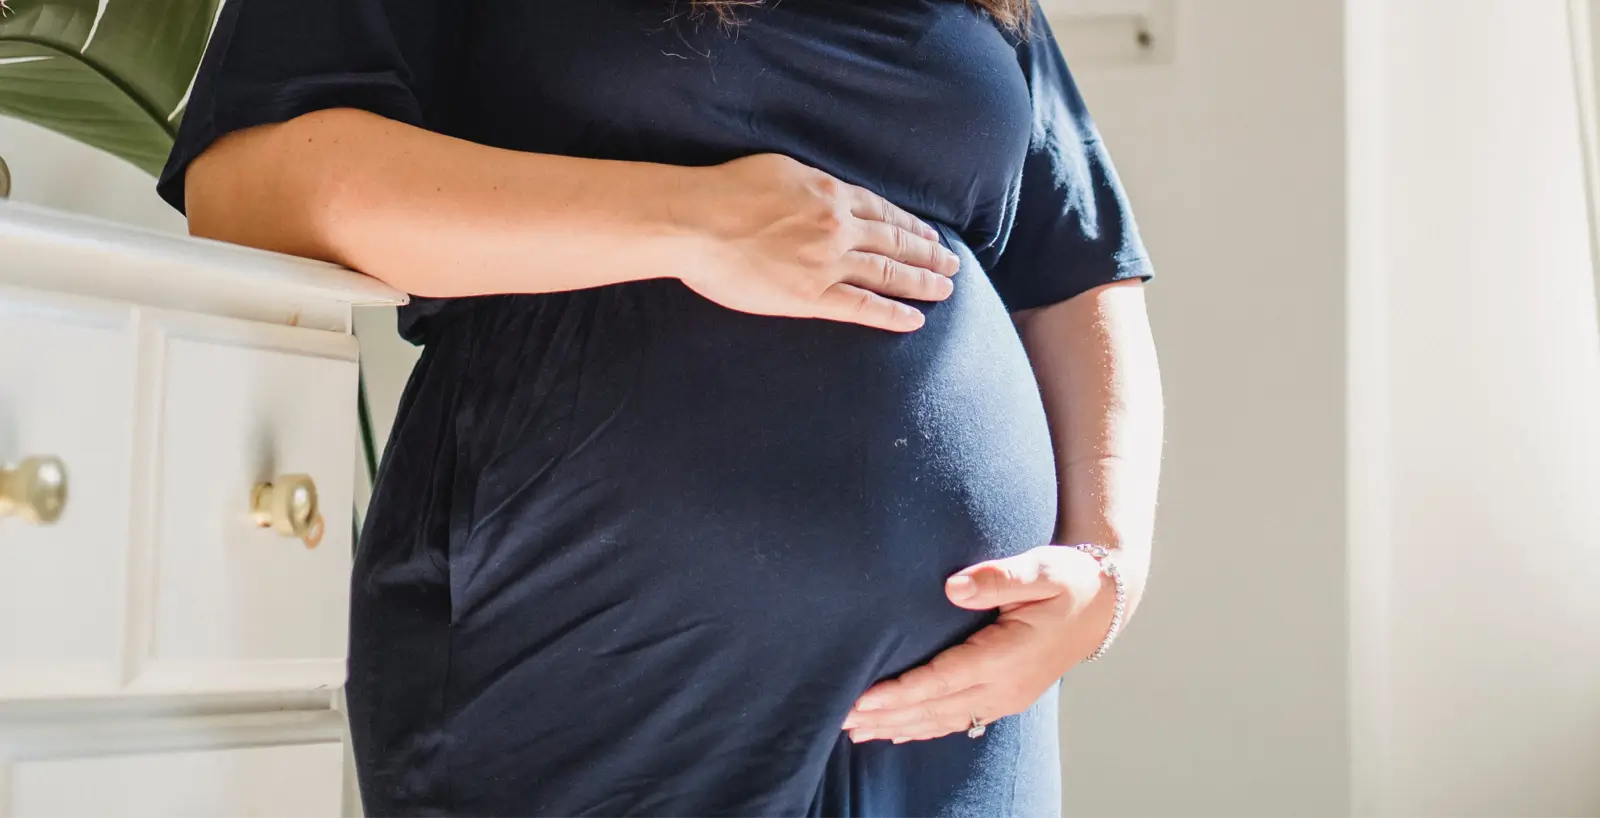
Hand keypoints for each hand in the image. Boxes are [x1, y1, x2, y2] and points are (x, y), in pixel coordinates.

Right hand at [677, 154, 961, 331]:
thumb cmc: (726, 190)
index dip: (910, 225)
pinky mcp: (810, 295)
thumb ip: (811, 184)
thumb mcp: (780, 168)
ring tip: (945, 289)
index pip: (882, 212)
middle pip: (895, 242)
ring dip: (921, 282)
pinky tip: (915, 321)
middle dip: (928, 254)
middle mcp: (838, 227)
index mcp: (830, 194)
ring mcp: (827, 263)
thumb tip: (827, 193)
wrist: (696, 221)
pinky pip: (861, 307)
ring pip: (887, 273)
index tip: (929, 235)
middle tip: (952, 265)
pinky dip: (891, 314)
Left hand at [840, 545, 1117, 742]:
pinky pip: (959, 720)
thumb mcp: (1041, 569)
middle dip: (887, 716)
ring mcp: (1007, 698)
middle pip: (935, 708)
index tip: (861, 698)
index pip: (942, 679)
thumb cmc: (1069, 581)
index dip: (900, 692)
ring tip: (856, 731)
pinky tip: (897, 732)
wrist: (1103, 606)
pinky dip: (924, 727)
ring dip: (899, 726)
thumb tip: (953, 587)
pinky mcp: (1006, 698)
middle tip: (841, 719)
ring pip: (944, 720)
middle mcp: (1005, 686)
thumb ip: (998, 577)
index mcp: (1007, 656)